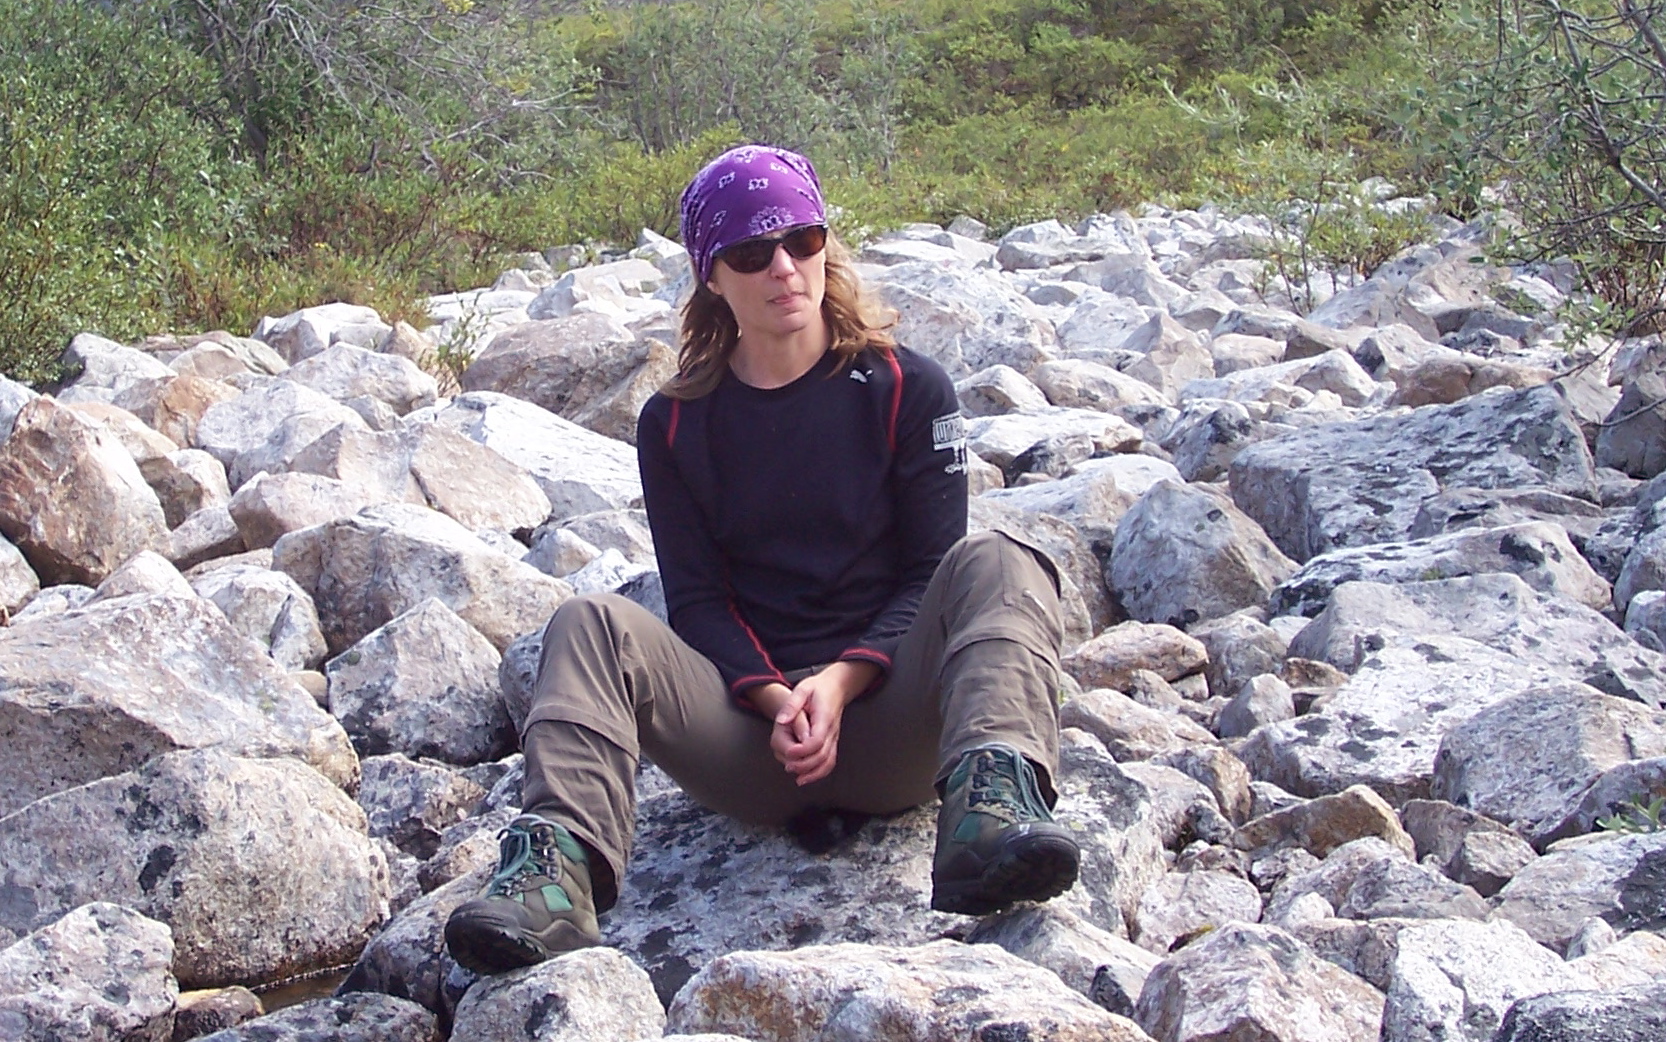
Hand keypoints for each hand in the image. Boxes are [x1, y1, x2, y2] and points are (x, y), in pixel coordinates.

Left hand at [763, 661, 879, 786]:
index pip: (817, 740)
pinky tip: (806, 777)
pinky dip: (819, 772)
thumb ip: (792, 705)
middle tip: (788, 766)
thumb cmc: (818, 688)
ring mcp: (834, 738)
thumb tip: (781, 721)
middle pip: (822, 755)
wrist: (837, 687)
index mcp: (824, 718)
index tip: (789, 752)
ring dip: (812, 773)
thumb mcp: (802, 689)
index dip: (802, 750)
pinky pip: (830, 762)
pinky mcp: (832, 742)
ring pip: (828, 762)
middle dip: (804, 764)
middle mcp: (831, 731)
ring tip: (798, 778)